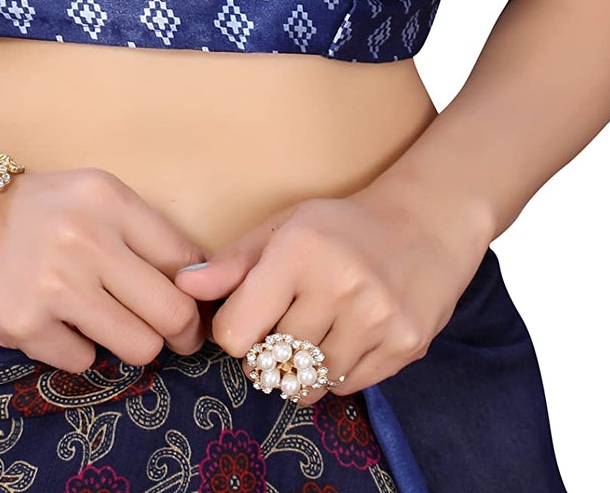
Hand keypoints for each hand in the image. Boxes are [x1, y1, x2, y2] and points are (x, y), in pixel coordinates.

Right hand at [0, 166, 209, 373]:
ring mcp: (55, 285)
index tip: (192, 304)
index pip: (184, 259)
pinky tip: (57, 324)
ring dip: (131, 344)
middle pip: (173, 311)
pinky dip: (76, 349)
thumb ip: (140, 232)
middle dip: (182, 333)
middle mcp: (85, 239)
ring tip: (109, 327)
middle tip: (177, 339)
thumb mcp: (90, 198)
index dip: (196, 291)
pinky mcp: (26, 326)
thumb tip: (200, 283)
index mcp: (108, 199)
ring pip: (139, 346)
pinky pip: (83, 360)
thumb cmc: (35, 213)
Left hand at [172, 180, 491, 400]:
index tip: (246, 321)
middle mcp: (340, 285)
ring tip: (313, 334)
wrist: (426, 223)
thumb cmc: (342, 226)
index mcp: (299, 250)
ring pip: (310, 382)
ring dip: (302, 369)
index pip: (236, 333)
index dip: (234, 332)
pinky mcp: (405, 346)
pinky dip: (337, 373)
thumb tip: (182, 287)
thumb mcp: (284, 227)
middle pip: (273, 360)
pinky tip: (345, 338)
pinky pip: (348, 386)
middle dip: (268, 352)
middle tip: (283, 327)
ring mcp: (377, 319)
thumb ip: (233, 263)